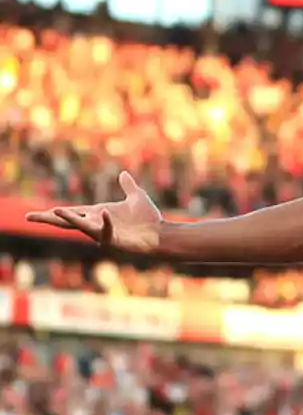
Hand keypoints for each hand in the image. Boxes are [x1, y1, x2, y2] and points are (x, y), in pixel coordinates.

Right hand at [24, 171, 161, 253]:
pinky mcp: (114, 240)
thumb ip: (128, 186)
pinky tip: (104, 211)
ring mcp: (104, 233)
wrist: (162, 235)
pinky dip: (105, 222)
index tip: (40, 212)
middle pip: (68, 222)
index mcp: (99, 214)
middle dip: (49, 219)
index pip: (73, 212)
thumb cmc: (149, 219)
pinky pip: (106, 231)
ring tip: (54, 211)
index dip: (57, 212)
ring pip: (82, 226)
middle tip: (29, 216)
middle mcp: (97, 224)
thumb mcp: (137, 197)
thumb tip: (123, 174)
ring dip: (69, 219)